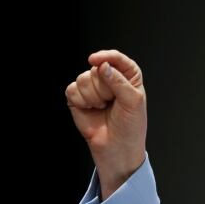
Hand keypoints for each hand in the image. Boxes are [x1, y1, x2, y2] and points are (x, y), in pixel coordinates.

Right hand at [66, 50, 147, 199]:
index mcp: (128, 77)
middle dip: (104, 88)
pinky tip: (91, 109)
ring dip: (93, 96)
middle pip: (97, 69)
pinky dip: (81, 101)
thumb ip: (119, 82)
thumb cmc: (130, 126)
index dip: (107, 56)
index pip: (118, 59)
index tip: (96, 60)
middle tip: (112, 103)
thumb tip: (102, 66)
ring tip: (102, 107)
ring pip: (83, 78)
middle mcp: (109, 79)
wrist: (116, 147)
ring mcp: (93, 88)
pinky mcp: (78, 98)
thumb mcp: (132, 101)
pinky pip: (72, 89)